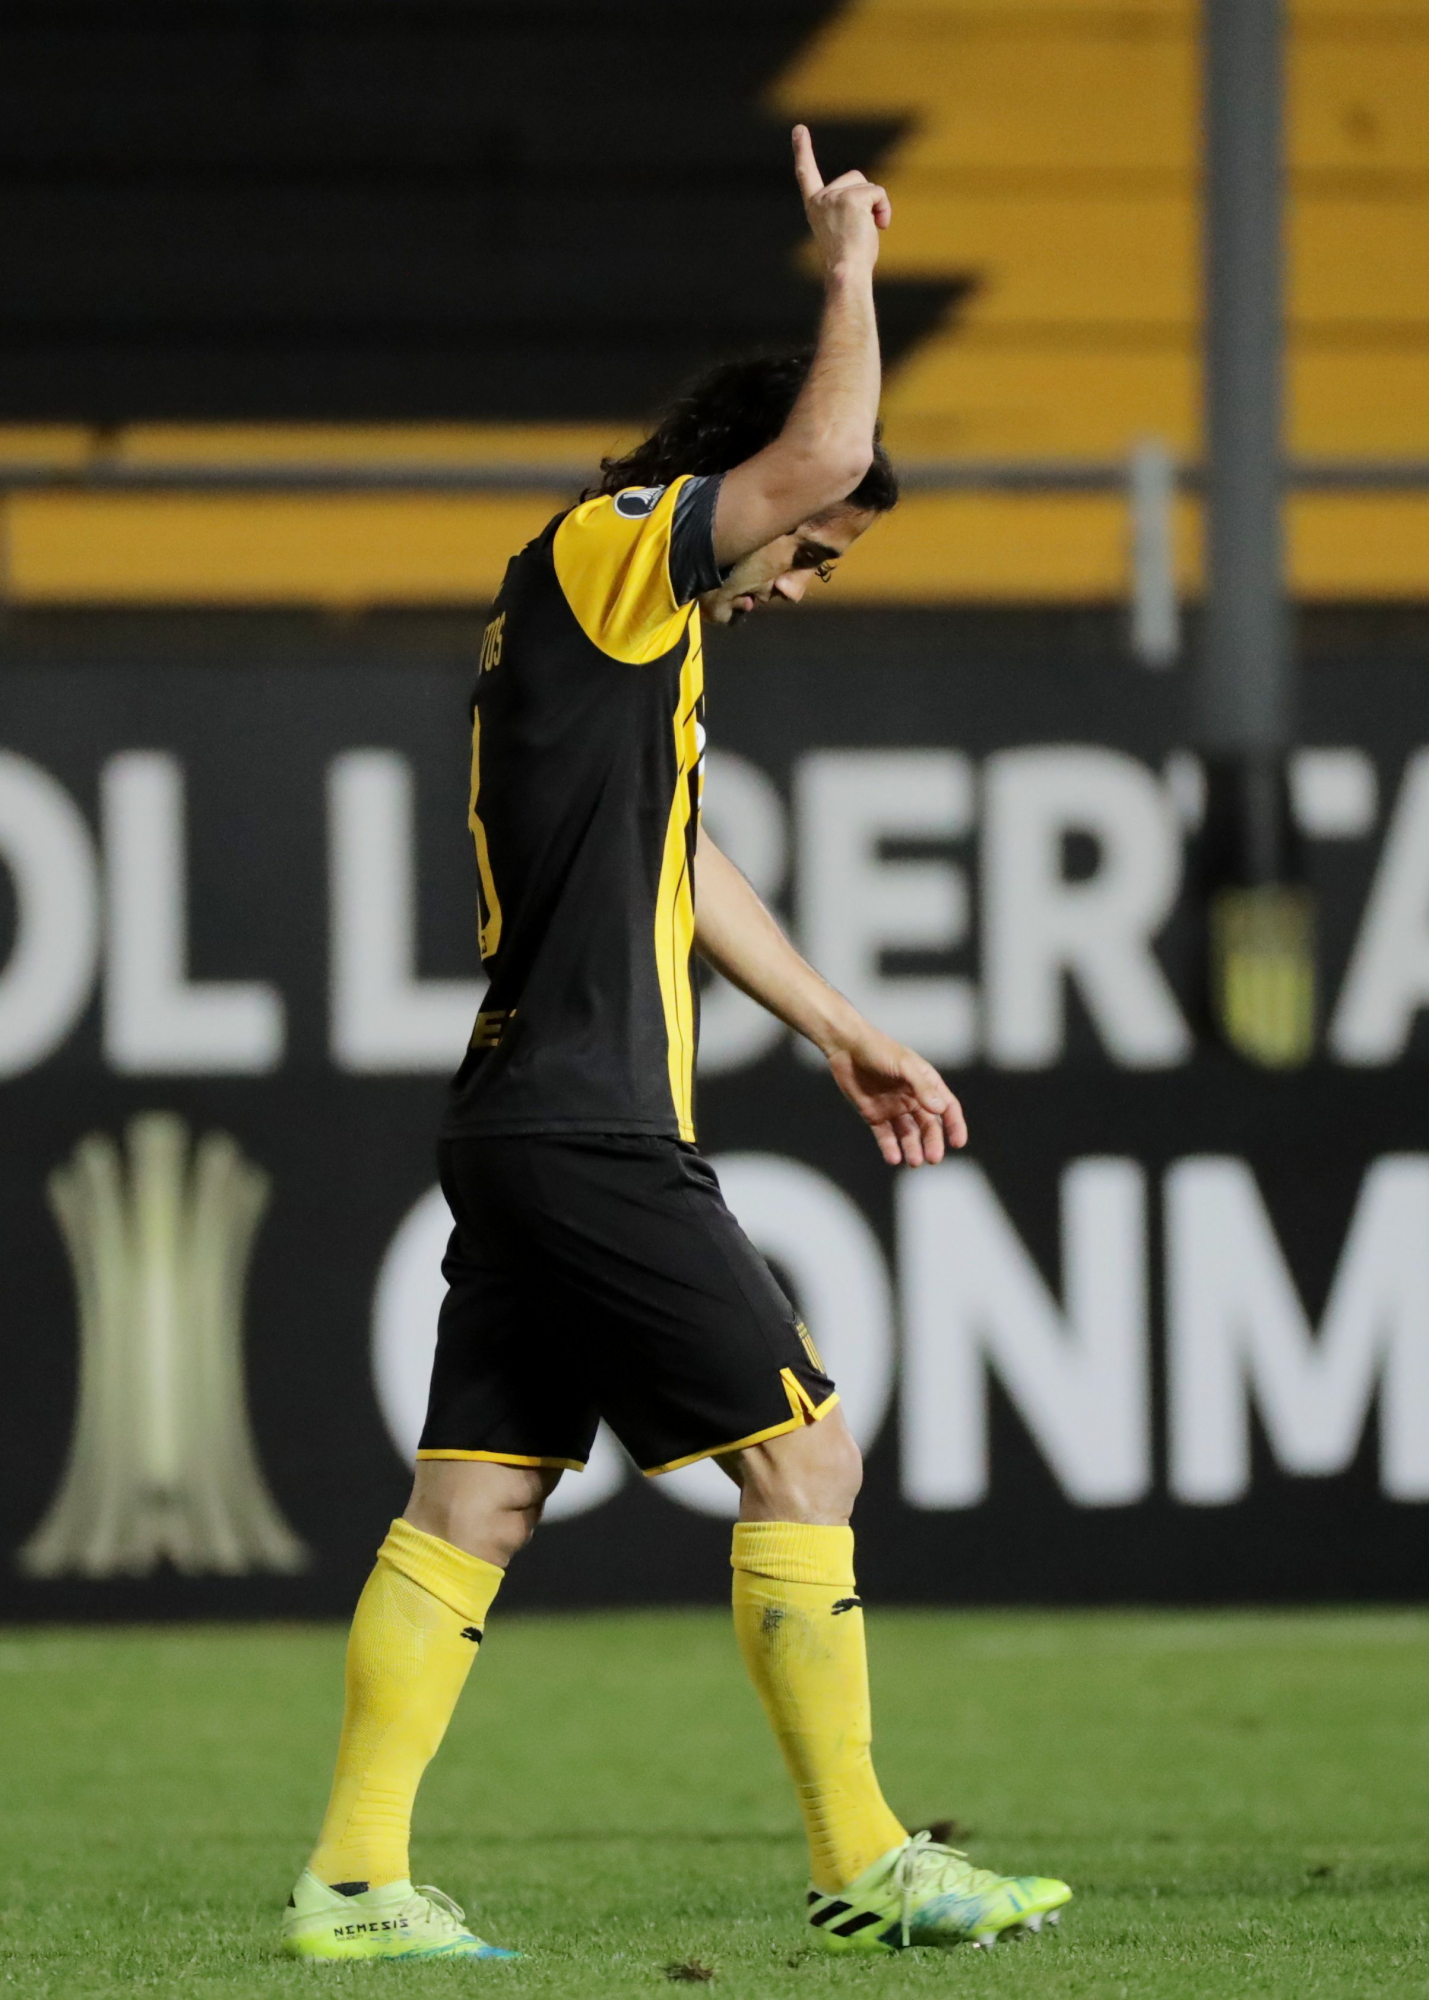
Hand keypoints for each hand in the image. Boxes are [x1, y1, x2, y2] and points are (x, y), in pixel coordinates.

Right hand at [792, 123, 889, 279]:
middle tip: (861, 229)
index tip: (799, 129)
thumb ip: (850, 210)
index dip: (803, 150)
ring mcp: (835, 196)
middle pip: (855, 178)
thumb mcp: (844, 230)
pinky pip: (878, 193)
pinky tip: (877, 226)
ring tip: (867, 231)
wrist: (847, 273)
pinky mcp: (851, 198)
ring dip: (877, 207)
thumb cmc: (849, 262)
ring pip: (869, 186)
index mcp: (814, 206)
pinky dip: (883, 209)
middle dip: (867, 198)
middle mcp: (821, 198)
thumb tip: (873, 218)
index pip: (807, 174)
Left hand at [824, 1025, 967, 1167]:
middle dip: (932, 1143)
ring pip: (908, 1135)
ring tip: (914, 1162)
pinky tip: (894, 1158)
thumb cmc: (878, 1050)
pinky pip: (886, 1136)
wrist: (846, 1047)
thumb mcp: (904, 1066)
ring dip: (913, 1149)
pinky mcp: (874, 1115)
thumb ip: (921, 1087)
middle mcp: (913, 1098)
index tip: (958, 1143)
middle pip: (929, 1126)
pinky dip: (890, 1148)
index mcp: (926, 1083)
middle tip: (933, 1158)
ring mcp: (894, 1108)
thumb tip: (940, 1110)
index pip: (947, 1108)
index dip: (954, 1125)